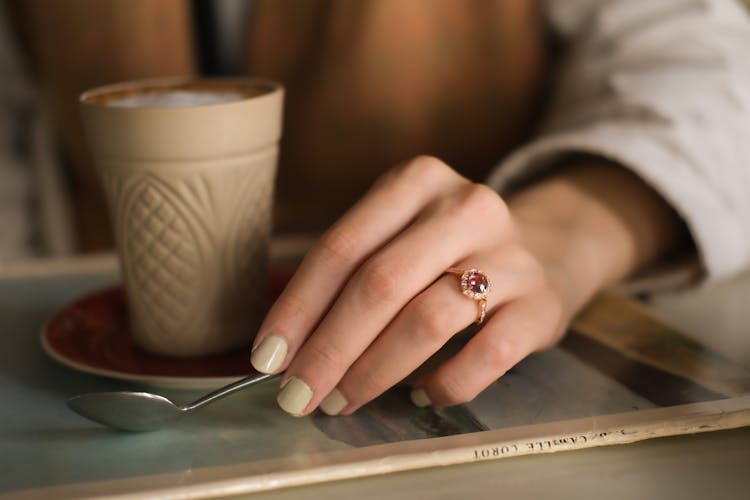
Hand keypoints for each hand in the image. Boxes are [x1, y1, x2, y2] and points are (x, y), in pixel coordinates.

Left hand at [250, 155, 686, 415]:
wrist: (544, 250)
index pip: (343, 247)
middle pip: (381, 283)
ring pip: (428, 319)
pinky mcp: (540, 304)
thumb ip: (347, 275)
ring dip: (374, 371)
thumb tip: (283, 349)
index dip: (298, 307)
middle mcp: (466, 207)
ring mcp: (510, 255)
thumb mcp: (397, 235)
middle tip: (298, 394)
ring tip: (343, 399)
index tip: (267, 358)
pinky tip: (418, 396)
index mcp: (416, 181)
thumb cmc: (445, 250)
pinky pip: (484, 356)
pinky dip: (442, 385)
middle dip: (329, 348)